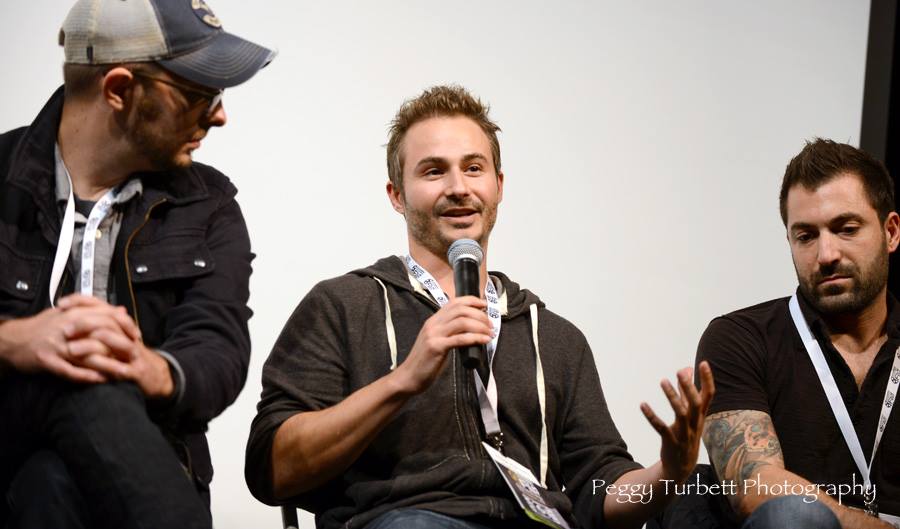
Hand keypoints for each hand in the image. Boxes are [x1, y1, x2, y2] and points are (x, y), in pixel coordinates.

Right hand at [0, 295, 140, 382]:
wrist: (14, 340)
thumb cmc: (43, 327)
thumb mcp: (68, 313)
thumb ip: (95, 311)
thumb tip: (121, 310)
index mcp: (72, 313)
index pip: (106, 315)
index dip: (125, 324)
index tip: (136, 335)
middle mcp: (66, 327)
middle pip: (101, 333)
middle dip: (121, 345)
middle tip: (135, 355)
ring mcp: (57, 344)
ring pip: (88, 354)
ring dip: (108, 364)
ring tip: (124, 372)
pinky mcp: (47, 360)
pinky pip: (70, 370)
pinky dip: (86, 375)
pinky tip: (100, 379)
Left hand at [59, 295, 173, 398]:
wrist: (155, 375)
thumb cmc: (129, 356)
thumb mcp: (114, 337)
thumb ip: (98, 322)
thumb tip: (76, 309)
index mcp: (121, 325)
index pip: (101, 305)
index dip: (81, 302)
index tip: (62, 305)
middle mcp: (128, 336)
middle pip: (110, 322)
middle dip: (85, 324)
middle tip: (65, 330)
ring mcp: (134, 354)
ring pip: (118, 344)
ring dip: (93, 346)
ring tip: (72, 349)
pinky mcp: (136, 372)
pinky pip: (121, 369)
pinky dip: (106, 368)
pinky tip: (91, 369)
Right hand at [392, 295, 492, 394]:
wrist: (408, 377)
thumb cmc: (425, 361)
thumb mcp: (436, 341)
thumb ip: (448, 332)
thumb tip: (470, 328)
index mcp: (433, 320)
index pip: (454, 302)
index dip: (472, 301)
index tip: (485, 305)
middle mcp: (433, 324)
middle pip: (461, 310)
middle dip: (480, 315)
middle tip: (490, 324)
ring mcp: (434, 335)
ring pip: (462, 322)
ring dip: (480, 326)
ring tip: (490, 333)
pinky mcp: (436, 347)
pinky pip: (460, 339)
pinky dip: (476, 338)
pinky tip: (484, 340)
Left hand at [641, 361, 714, 482]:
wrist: (681, 466)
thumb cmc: (686, 433)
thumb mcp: (689, 413)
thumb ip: (686, 390)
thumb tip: (686, 368)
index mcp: (700, 415)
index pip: (708, 395)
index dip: (707, 380)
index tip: (703, 363)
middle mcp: (695, 423)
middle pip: (696, 403)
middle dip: (689, 387)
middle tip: (679, 371)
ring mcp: (684, 433)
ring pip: (681, 413)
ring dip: (672, 397)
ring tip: (663, 381)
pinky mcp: (670, 441)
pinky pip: (661, 428)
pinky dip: (652, 416)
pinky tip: (642, 404)